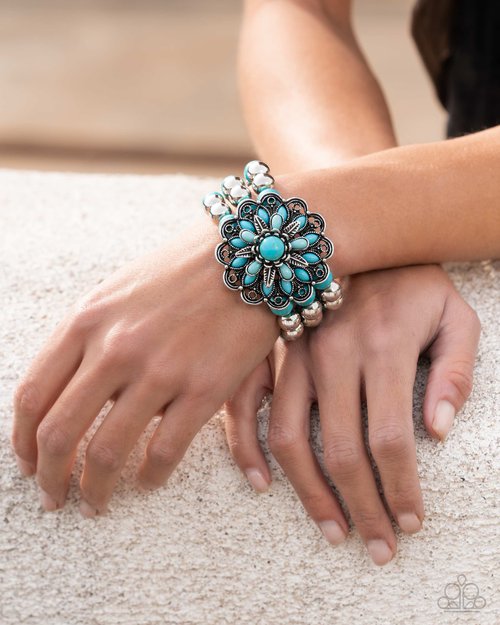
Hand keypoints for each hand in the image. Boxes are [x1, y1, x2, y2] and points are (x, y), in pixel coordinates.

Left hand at [12, 220, 277, 515]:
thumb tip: (71, 391)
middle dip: (49, 478)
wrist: (249, 252)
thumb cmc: (182, 271)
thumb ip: (89, 339)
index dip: (22, 440)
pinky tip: (147, 482)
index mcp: (87, 321)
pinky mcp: (204, 389)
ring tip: (95, 502)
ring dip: (93, 490)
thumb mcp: (119, 291)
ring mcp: (159, 371)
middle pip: (59, 434)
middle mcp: (116, 348)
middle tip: (53, 498)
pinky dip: (149, 478)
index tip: (28, 462)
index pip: (34, 395)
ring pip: (106, 453)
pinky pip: (164, 452)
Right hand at [224, 265, 479, 563]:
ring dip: (308, 492)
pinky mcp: (267, 347)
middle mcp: (332, 354)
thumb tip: (439, 431)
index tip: (410, 522)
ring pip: (288, 437)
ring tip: (331, 529)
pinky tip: (262, 481)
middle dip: (361, 508)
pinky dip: (246, 446)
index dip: (400, 489)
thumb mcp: (454, 314)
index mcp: (383, 347)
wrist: (358, 229)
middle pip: (339, 450)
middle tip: (377, 547)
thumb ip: (454, 371)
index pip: (389, 439)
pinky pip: (244, 403)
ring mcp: (293, 351)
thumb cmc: (413, 277)